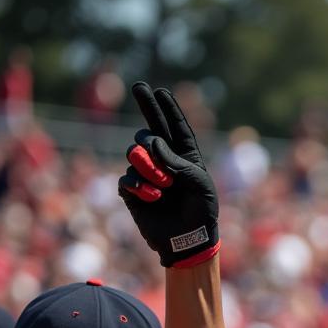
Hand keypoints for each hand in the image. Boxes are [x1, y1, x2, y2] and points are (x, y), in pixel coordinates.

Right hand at [117, 81, 219, 267]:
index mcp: (185, 157)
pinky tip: (153, 198)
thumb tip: (152, 143)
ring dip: (149, 167)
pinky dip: (139, 186)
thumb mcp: (200, 185)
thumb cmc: (201, 212)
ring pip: (135, 152)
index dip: (167, 108)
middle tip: (139, 86)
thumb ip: (179, 162)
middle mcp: (164, 161)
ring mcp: (147, 174)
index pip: (175, 127)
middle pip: (149, 130)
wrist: (188, 241)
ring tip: (164, 187)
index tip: (160, 90)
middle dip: (146, 105)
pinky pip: (127, 177)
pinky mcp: (133, 190)